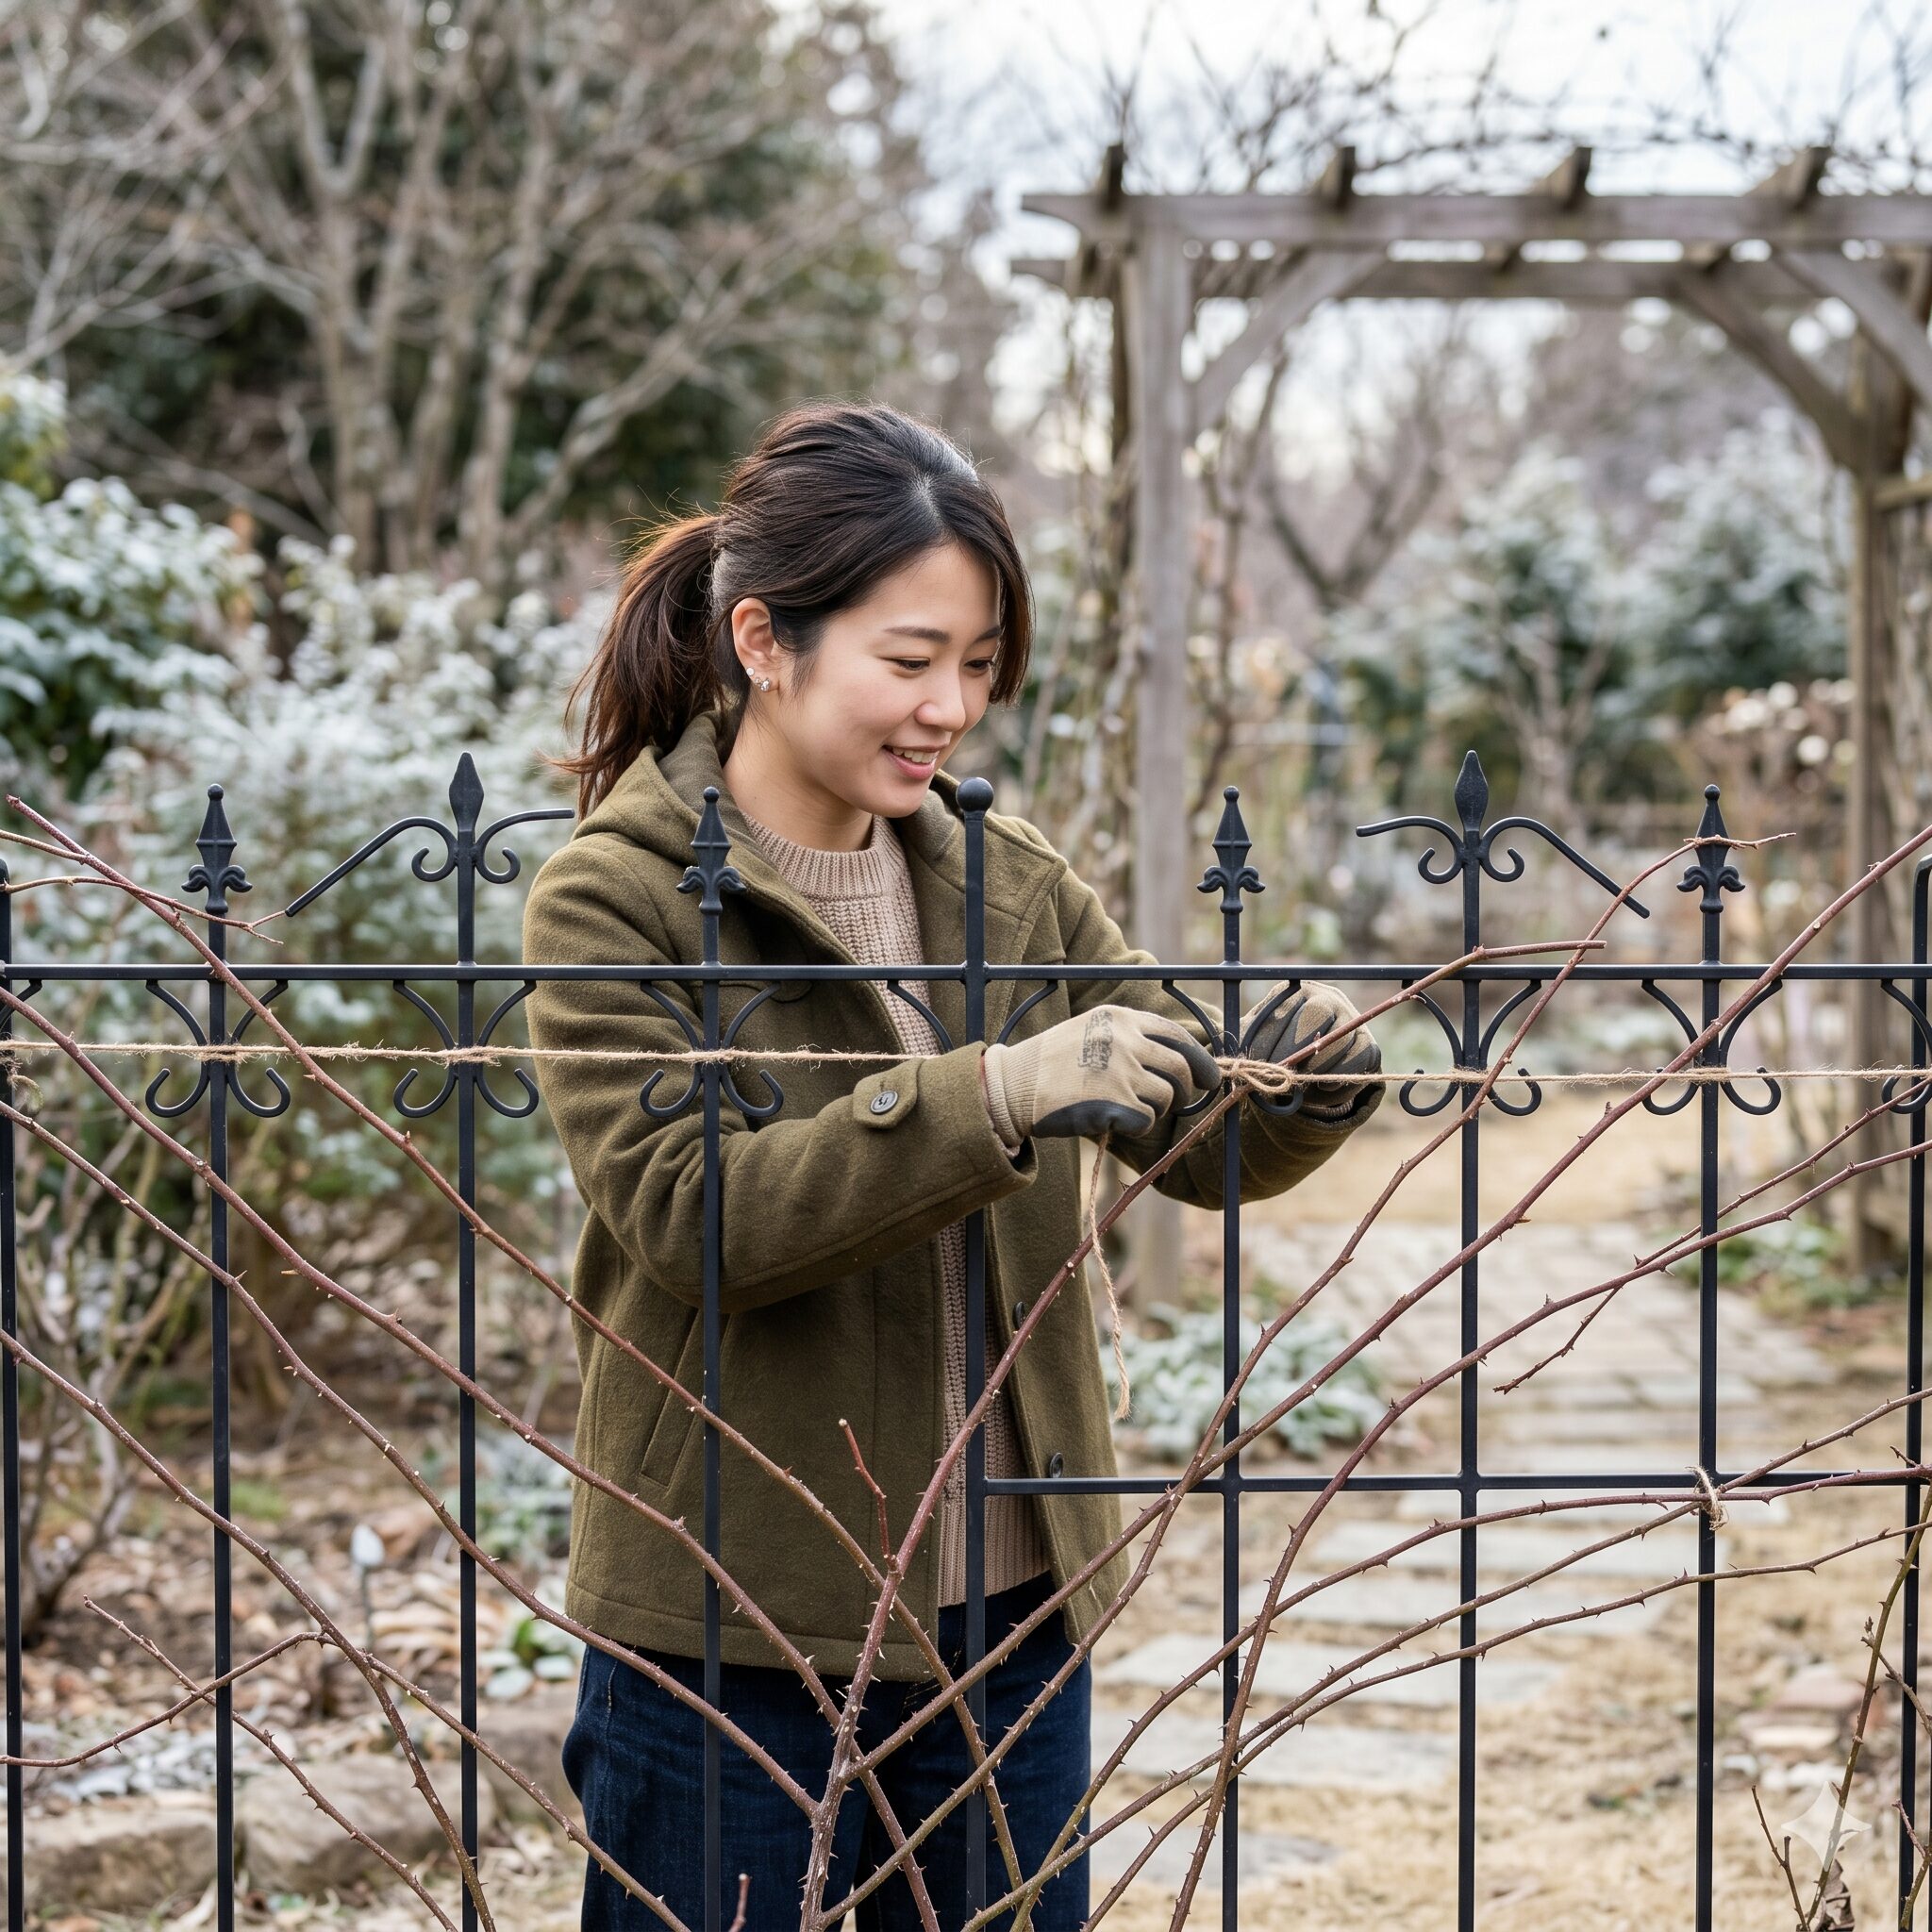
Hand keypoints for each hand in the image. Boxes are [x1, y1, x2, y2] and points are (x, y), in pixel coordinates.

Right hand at [982, 1003, 1222, 1142]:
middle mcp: (1125, 1040)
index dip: (1199, 1060)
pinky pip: (1147, 1120)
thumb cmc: (1051, 1064)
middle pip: (1180, 1068)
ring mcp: (1122, 1070)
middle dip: (1184, 1090)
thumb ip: (1129, 1039)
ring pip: (1167, 1097)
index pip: (1176, 1036)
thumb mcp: (1091, 1032)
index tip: (1208, 1078)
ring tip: (1126, 1109)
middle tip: (1175, 1102)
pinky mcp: (1117, 1102)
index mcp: (1120, 1018)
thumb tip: (1177, 1062)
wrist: (1014, 1086)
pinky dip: (1136, 1127)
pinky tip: (1112, 1121)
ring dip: (1155, 1109)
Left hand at [1244, 982, 1382, 1124]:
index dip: (1268, 1041)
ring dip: (1313, 1070)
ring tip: (1296, 1083)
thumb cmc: (1275, 1046)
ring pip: (1337, 1045)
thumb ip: (1248, 1046)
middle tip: (1277, 1076)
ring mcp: (1352, 1020)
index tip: (1255, 1064)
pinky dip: (1335, 1083)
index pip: (1284, 1011)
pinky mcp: (1368, 1045)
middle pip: (1314, 1021)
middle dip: (1292, 1054)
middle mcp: (1328, 997)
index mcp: (1295, 991)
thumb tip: (1233, 1065)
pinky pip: (1356, 1065)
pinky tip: (1318, 1088)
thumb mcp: (1257, 1040)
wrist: (1309, 1062)